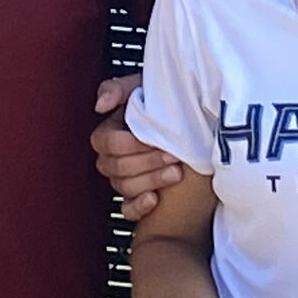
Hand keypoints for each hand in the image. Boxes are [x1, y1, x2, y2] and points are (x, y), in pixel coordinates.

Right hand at [91, 74, 180, 221]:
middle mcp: (112, 158)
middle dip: (147, 162)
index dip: (131, 144)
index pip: (107, 143)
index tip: (157, 140)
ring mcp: (123, 179)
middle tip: (174, 156)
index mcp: (109, 133)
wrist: (196, 126)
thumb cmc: (166, 103)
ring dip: (150, 181)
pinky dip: (139, 207)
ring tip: (176, 173)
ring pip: (123, 187)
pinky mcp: (137, 198)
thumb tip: (100, 106)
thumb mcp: (144, 87)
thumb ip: (119, 89)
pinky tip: (155, 199)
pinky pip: (127, 210)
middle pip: (116, 167)